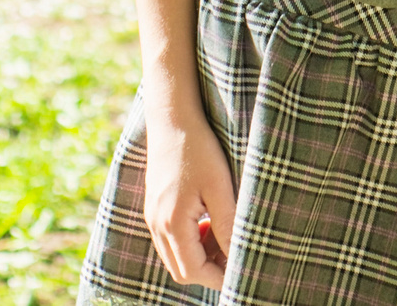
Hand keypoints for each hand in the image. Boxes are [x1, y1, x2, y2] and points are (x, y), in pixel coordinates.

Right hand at [141, 99, 236, 287]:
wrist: (173, 120)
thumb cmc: (199, 150)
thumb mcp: (220, 187)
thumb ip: (227, 224)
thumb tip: (238, 256)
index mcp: (171, 224)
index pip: (192, 271)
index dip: (219, 277)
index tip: (243, 271)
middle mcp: (156, 226)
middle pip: (181, 269)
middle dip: (210, 269)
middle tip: (237, 253)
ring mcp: (153, 217)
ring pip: (176, 255)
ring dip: (202, 253)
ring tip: (227, 232)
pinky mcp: (156, 208)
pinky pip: (172, 238)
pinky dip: (193, 239)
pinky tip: (212, 220)